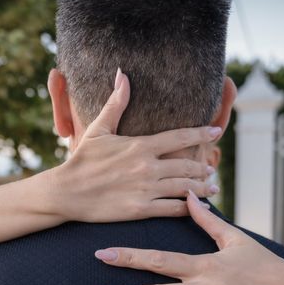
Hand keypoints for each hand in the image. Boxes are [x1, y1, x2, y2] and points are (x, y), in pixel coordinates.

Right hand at [51, 69, 222, 222]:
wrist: (67, 191)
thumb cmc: (82, 159)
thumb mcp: (98, 129)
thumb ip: (115, 104)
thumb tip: (123, 74)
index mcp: (141, 145)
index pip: (180, 137)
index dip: (201, 133)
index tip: (216, 131)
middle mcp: (147, 167)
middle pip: (187, 165)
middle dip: (202, 167)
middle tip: (210, 168)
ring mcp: (146, 189)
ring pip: (184, 188)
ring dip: (202, 188)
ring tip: (212, 189)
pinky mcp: (141, 210)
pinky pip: (172, 209)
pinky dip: (188, 208)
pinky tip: (197, 209)